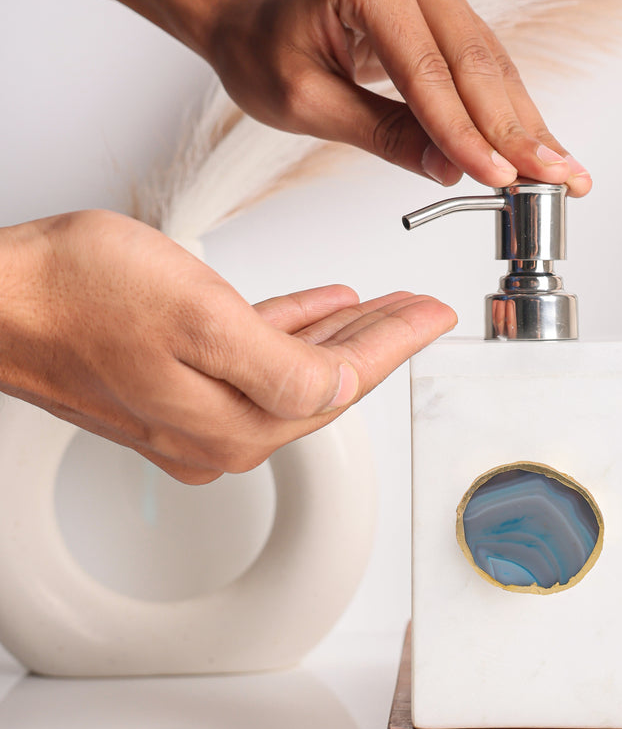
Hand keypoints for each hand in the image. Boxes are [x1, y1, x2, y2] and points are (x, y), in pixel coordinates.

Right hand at [0, 210, 455, 483]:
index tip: (436, 317)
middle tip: (422, 310)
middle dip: (380, 342)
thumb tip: (339, 391)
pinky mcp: (170, 389)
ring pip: (293, 371)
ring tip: (382, 306)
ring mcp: (193, 414)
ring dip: (341, 335)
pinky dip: (291, 331)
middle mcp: (220, 432)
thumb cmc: (76, 295)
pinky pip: (252, 360)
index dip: (397, 344)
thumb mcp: (200, 317)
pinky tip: (318, 309)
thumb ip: (282, 366)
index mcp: (238, 422)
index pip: (343, 383)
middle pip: (325, 383)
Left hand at [205, 0, 592, 195]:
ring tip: (564, 172)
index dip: (466, 134)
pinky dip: (511, 112)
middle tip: (558, 180)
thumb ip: (384, 135)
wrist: (252, 13)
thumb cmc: (264, 49)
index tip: (501, 180)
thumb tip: (451, 170)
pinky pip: (486, 65)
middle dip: (517, 133)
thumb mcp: (309, 103)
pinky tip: (539, 146)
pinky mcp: (446, 7)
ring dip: (527, 126)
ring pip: (492, 68)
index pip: (428, 73)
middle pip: (476, 65)